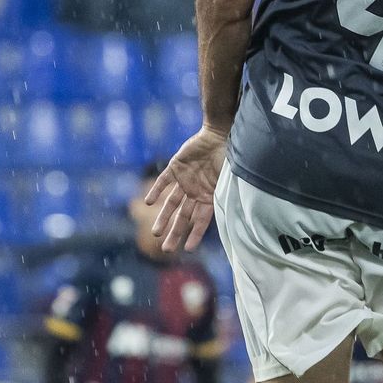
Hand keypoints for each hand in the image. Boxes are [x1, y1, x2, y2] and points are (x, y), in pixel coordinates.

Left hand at [145, 125, 227, 251]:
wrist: (221, 133)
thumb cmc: (230, 155)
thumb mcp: (230, 178)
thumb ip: (226, 194)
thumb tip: (234, 214)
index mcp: (210, 196)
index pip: (201, 220)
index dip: (195, 234)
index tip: (187, 249)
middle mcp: (196, 191)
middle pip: (183, 216)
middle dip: (175, 232)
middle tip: (166, 249)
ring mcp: (184, 180)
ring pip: (171, 202)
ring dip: (163, 216)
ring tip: (156, 232)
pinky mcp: (175, 167)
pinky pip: (163, 181)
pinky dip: (156, 190)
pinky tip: (148, 202)